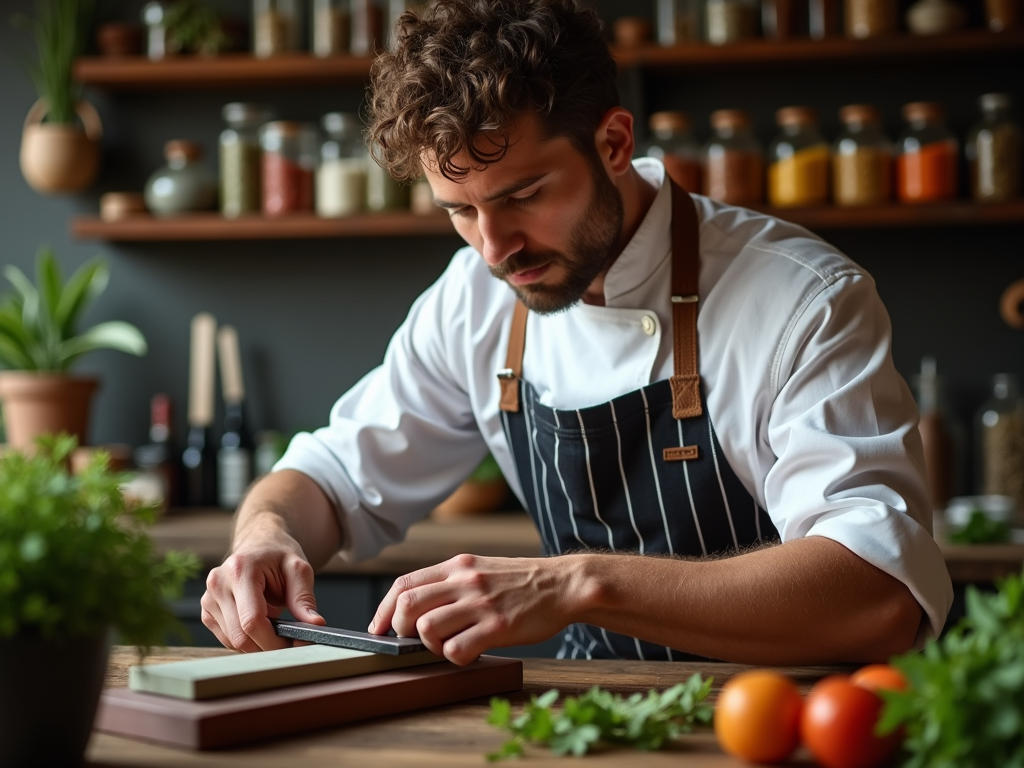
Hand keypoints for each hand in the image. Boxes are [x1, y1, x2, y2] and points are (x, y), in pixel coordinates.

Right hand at [201, 517, 325, 651]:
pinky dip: (247, 639)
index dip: (274, 640)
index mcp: (240, 570)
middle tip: (290, 642)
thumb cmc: (278, 556)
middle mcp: (218, 583)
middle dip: (268, 646)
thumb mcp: (299, 570)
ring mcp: (208, 598)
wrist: (260, 544)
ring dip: (257, 643)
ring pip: (232, 641)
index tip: (294, 645)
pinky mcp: (207, 610)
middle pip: (240, 635)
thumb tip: (315, 626)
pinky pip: (227, 638)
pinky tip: (261, 624)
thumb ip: (305, 598)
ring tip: (276, 627)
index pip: (252, 620)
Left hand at [369, 554, 583, 664]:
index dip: (382, 611)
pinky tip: (468, 653)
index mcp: (457, 565)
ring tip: (447, 646)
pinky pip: (457, 650)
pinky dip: (454, 658)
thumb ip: (449, 582)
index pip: (403, 585)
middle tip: (413, 641)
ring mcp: (481, 604)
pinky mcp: (498, 627)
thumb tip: (413, 606)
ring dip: (429, 646)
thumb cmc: (520, 582)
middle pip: (407, 607)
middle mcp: (465, 581)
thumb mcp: (480, 568)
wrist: (563, 584)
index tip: (378, 630)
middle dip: (400, 630)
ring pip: (428, 630)